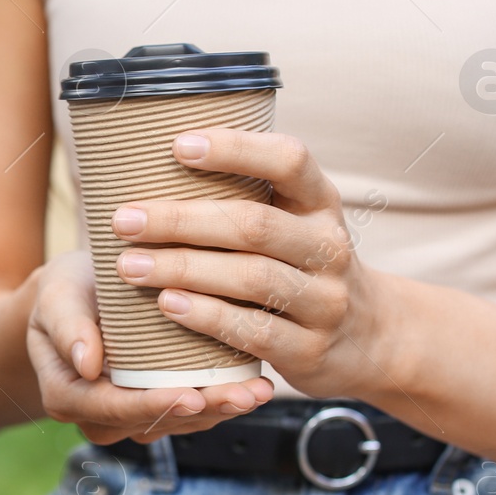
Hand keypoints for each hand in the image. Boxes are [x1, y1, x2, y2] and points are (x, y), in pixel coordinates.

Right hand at [25, 250, 274, 444]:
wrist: (78, 292)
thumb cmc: (66, 289)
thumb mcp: (57, 295)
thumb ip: (67, 326)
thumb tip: (87, 364)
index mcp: (67, 396)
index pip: (112, 408)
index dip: (153, 406)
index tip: (192, 395)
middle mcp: (98, 416)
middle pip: (153, 423)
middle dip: (202, 411)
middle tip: (244, 396)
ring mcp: (130, 416)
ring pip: (178, 424)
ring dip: (220, 410)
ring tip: (258, 391)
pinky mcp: (157, 405)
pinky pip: (190, 412)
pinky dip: (221, 400)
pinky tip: (254, 385)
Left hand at [112, 130, 390, 398]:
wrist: (371, 340)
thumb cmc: (304, 269)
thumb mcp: (296, 224)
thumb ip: (248, 199)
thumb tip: (155, 163)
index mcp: (320, 203)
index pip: (289, 160)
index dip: (236, 149)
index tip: (178, 145)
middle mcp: (328, 246)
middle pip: (253, 225)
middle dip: (181, 220)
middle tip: (124, 220)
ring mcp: (325, 300)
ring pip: (252, 277)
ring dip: (184, 268)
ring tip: (130, 266)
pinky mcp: (311, 349)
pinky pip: (255, 329)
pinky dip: (207, 316)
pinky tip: (167, 305)